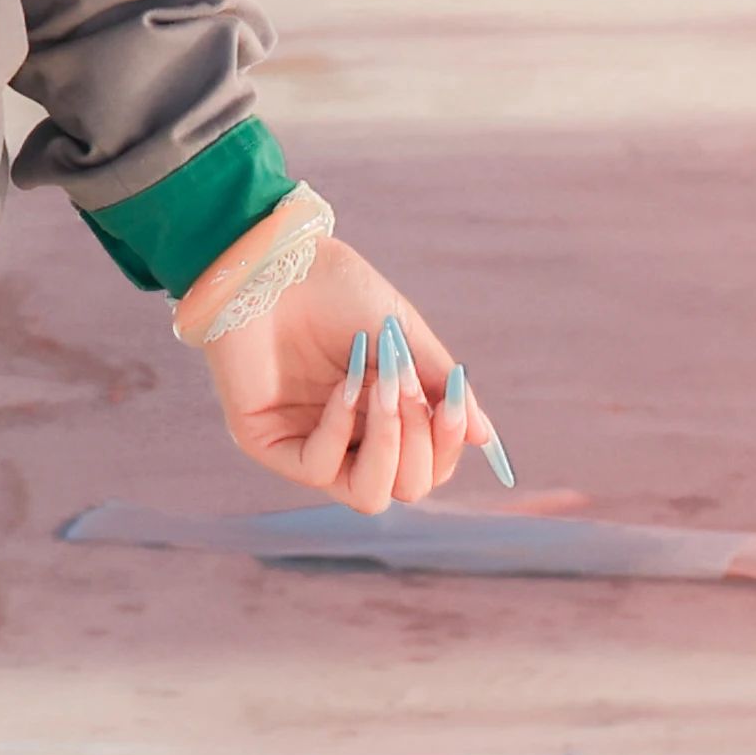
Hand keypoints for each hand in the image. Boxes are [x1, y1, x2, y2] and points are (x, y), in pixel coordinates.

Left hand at [195, 232, 492, 513]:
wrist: (271, 258)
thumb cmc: (333, 289)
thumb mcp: (401, 334)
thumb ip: (439, 386)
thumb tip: (486, 440)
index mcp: (383, 414)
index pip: (431, 464)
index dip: (449, 445)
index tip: (456, 404)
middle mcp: (349, 439)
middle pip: (408, 487)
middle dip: (422, 443)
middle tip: (412, 391)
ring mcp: (310, 445)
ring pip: (369, 497)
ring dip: (389, 445)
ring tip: (385, 390)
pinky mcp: (269, 443)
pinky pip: (320, 468)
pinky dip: (341, 428)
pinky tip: (344, 386)